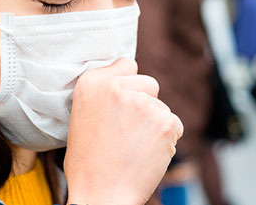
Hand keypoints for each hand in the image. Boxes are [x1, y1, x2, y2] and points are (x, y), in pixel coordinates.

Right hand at [64, 58, 183, 204]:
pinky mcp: (164, 122)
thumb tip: (129, 76)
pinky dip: (167, 139)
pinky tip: (147, 153)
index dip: (128, 85)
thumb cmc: (88, 162)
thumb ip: (103, 91)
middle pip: (150, 83)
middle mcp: (116, 87)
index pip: (127, 64)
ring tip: (133, 147)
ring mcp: (142, 103)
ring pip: (162, 107)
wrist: (100, 194)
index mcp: (90, 83)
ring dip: (155, 124)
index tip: (122, 103)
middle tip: (128, 130)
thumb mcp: (81, 114)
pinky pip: (174, 124)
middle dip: (145, 103)